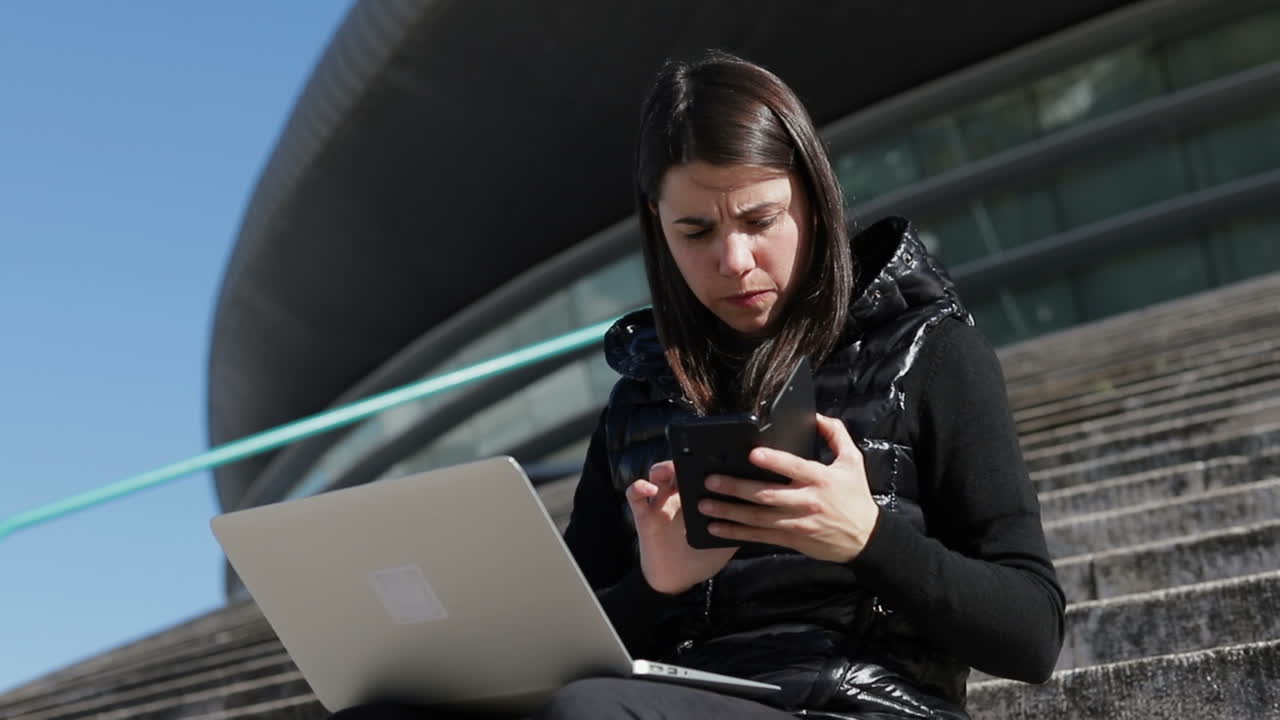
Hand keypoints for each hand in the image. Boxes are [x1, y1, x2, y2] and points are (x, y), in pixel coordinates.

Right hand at [625, 460, 737, 594]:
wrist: (677, 580)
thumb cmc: (701, 558)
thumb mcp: (725, 541)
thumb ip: (739, 526)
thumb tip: (763, 513)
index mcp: (697, 498)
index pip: (701, 472)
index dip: (707, 461)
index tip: (720, 455)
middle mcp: (678, 496)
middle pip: (679, 467)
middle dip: (685, 458)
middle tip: (694, 458)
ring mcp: (660, 504)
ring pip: (656, 475)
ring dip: (661, 468)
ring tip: (668, 471)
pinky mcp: (644, 515)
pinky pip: (635, 496)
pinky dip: (638, 488)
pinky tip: (649, 489)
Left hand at [697, 413, 879, 562]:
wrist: (864, 539)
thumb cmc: (855, 496)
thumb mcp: (853, 462)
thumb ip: (836, 435)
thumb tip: (816, 415)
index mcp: (821, 479)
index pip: (795, 467)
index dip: (774, 461)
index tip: (752, 454)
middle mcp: (807, 501)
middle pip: (767, 495)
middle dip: (736, 488)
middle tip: (711, 481)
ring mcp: (796, 523)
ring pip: (758, 518)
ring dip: (729, 512)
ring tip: (704, 505)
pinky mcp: (790, 539)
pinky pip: (759, 537)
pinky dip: (736, 533)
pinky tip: (716, 529)